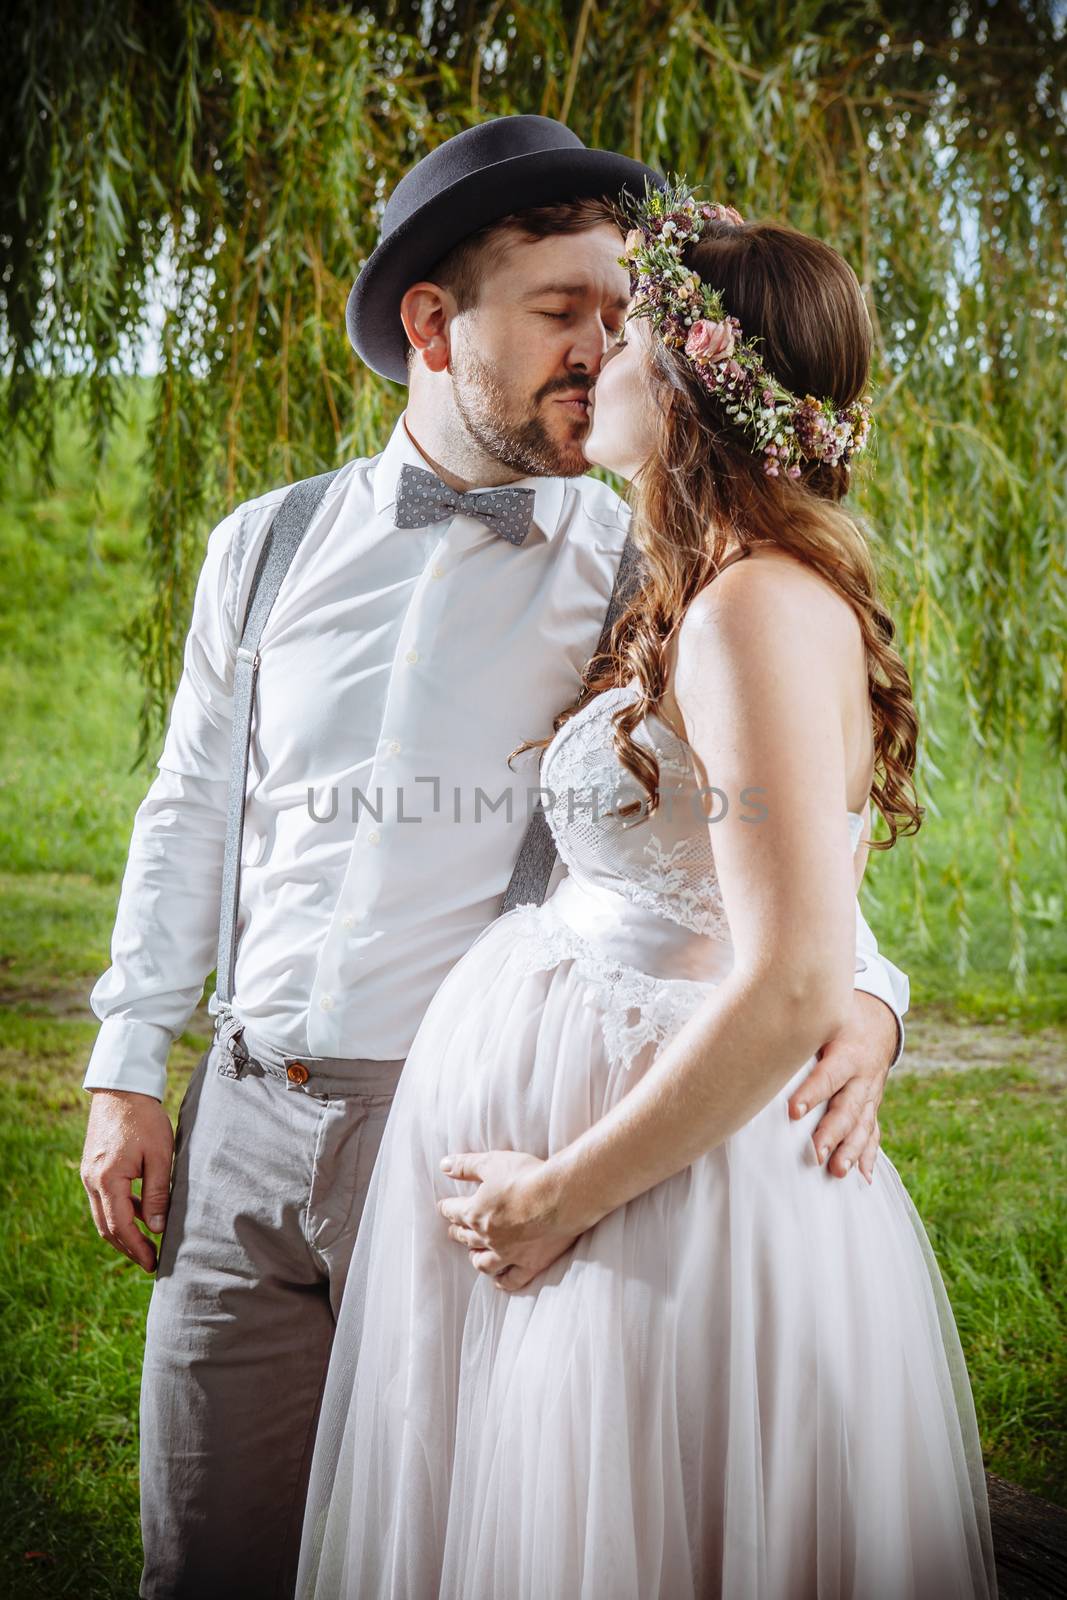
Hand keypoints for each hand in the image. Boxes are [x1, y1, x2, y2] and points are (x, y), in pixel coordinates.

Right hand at [81, 1089, 174, 1271]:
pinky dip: (120, 1213)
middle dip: (129, 1248)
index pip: (120, 1226)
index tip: (154, 1263)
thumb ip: (157, 1193)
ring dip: (123, 1233)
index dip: (137, 1248)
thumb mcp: (160, 1155)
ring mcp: (89, 1174)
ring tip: (147, 1244)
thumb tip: (156, 1228)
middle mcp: (92, 1180)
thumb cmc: (145, 1119)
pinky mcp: (93, 1168)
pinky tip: (140, 1215)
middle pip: (107, 1227)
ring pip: (103, 1215)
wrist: (122, 1089)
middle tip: (150, 1262)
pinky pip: (104, 1200)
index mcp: (108, 1179)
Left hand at [436, 1149, 582, 1291]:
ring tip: (473, 1256)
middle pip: (467, 1238)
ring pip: (485, 1264)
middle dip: (458, 1233)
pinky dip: (503, 1282)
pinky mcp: (530, 1263)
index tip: (443, 1207)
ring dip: (476, 1259)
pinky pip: (512, 1280)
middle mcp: (488, 1237)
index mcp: (476, 1213)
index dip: (447, 1208)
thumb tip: (444, 1165)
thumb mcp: (492, 1163)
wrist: (560, 1197)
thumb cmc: (526, 1177)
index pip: (454, 1211)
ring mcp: (509, 1254)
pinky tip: (499, 1281)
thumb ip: (466, 1165)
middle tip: (454, 1231)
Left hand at [787, 991, 896, 1183]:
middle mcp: (862, 1076)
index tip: (793, 1112)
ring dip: (851, 1150)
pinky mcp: (872, 1107)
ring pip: (862, 1125)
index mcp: (847, 1051)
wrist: (878, 1023)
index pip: (829, 1075)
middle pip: (847, 1108)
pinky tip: (862, 1178)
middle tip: (814, 1155)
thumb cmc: (836, 1020)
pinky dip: (868, 1156)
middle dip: (832, 1133)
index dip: (812, 1093)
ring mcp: (870, 1094)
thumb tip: (751, 1032)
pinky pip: (872, 1132)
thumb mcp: (823, 1018)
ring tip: (838, 1171)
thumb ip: (797, 1030)